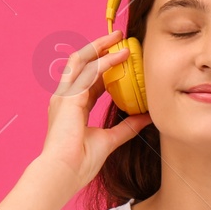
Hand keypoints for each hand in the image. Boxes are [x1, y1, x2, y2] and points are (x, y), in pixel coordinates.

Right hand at [34, 30, 152, 193]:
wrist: (63, 173)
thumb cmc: (79, 162)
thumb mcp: (110, 140)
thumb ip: (127, 127)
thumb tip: (147, 118)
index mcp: (72, 107)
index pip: (89, 80)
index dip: (105, 67)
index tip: (123, 59)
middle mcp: (66, 97)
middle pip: (82, 64)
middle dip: (100, 48)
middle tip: (119, 37)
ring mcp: (64, 95)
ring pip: (81, 60)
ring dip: (100, 46)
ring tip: (118, 37)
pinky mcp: (69, 97)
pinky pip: (88, 72)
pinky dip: (105, 62)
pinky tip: (120, 56)